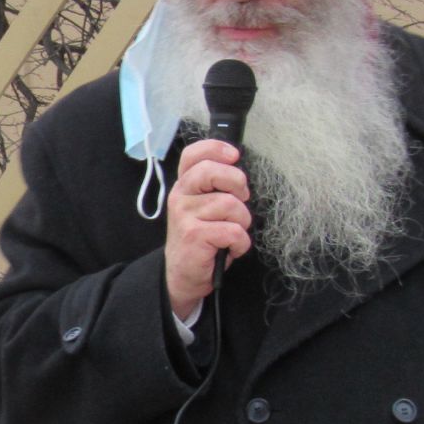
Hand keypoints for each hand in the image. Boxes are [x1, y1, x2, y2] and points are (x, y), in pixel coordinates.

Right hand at [165, 137, 251, 321]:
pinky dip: (241, 242)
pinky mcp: (195, 235)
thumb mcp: (204, 207)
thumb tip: (239, 174)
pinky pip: (233, 231)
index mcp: (184, 185)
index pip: (193, 155)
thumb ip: (215, 188)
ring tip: (233, 232)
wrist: (183, 275)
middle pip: (212, 172)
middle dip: (237, 184)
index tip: (234, 156)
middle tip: (240, 199)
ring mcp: (185, 215)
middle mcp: (180, 196)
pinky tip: (232, 248)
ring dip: (242, 222)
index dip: (215, 148)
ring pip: (231, 205)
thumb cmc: (201, 238)